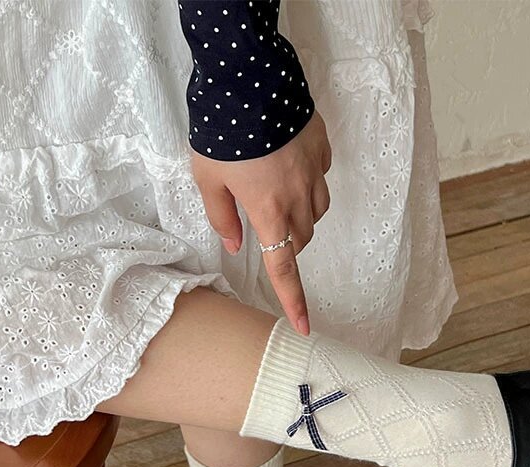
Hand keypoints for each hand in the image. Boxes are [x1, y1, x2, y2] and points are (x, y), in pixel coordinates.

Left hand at [190, 110, 331, 335]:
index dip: (294, 300)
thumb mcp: (207, 180)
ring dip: (299, 217)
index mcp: (269, 211)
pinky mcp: (321, 148)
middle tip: (264, 229)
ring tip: (275, 194)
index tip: (303, 326)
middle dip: (286, 244)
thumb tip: (237, 244)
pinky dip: (307, 183)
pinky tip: (287, 166)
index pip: (285, 267)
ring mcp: (314, 172)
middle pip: (302, 239)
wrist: (248, 77)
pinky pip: (321, 178)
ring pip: (316, 212)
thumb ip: (222, 217)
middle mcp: (299, 197)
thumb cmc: (221, 132)